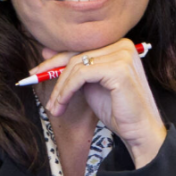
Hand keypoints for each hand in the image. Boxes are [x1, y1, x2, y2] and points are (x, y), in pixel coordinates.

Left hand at [32, 40, 166, 165]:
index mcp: (119, 45)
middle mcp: (123, 45)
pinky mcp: (118, 68)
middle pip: (77, 55)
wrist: (139, 130)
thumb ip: (74, 69)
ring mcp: (122, 55)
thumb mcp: (90, 85)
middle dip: (53, 73)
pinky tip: (62, 104)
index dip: (55, 60)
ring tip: (55, 106)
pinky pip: (81, 75)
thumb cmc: (119, 110)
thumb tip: (45, 52)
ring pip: (76, 65)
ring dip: (60, 88)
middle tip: (37, 85)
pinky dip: (66, 90)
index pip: (81, 49)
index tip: (37, 72)